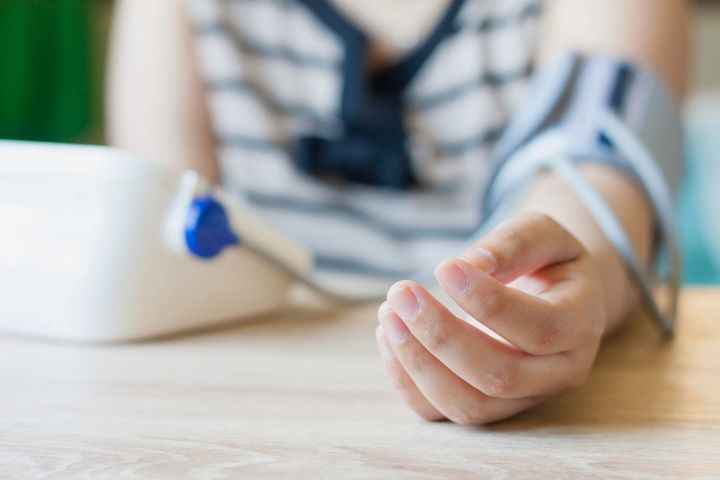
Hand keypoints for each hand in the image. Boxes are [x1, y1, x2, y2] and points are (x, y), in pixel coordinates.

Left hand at [375, 212, 606, 424]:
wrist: (552, 295)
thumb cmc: (545, 260)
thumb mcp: (543, 234)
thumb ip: (513, 244)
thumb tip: (468, 266)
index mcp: (580, 324)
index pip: (539, 329)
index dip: (488, 302)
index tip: (443, 267)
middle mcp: (558, 373)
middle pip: (500, 376)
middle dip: (442, 337)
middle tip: (400, 293)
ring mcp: (523, 398)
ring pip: (470, 405)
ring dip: (419, 363)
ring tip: (388, 316)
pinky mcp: (487, 406)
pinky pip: (442, 413)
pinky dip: (407, 382)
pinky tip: (388, 339)